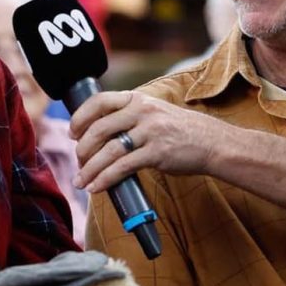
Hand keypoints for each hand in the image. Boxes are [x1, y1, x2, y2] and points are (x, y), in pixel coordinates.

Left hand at [69, 90, 230, 193]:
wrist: (213, 143)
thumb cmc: (180, 131)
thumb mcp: (154, 112)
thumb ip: (129, 116)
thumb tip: (98, 134)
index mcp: (138, 98)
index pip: (99, 101)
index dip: (80, 117)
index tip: (72, 133)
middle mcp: (142, 111)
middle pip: (99, 129)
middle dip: (82, 149)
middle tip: (77, 163)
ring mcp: (150, 131)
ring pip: (108, 151)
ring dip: (89, 169)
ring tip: (80, 182)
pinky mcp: (157, 153)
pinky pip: (122, 167)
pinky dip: (105, 179)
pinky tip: (96, 187)